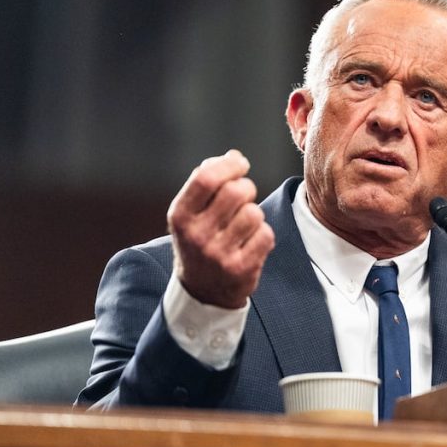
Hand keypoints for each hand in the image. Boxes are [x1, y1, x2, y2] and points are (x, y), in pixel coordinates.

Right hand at [166, 150, 274, 308]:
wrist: (202, 290)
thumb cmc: (201, 238)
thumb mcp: (192, 211)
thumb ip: (207, 181)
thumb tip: (234, 156)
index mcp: (180, 216)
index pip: (206, 178)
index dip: (230, 165)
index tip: (241, 164)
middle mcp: (196, 235)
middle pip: (236, 192)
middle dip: (246, 188)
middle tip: (243, 197)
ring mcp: (218, 254)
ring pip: (254, 213)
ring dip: (254, 214)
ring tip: (244, 225)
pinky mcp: (241, 268)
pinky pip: (266, 234)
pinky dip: (263, 234)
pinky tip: (250, 242)